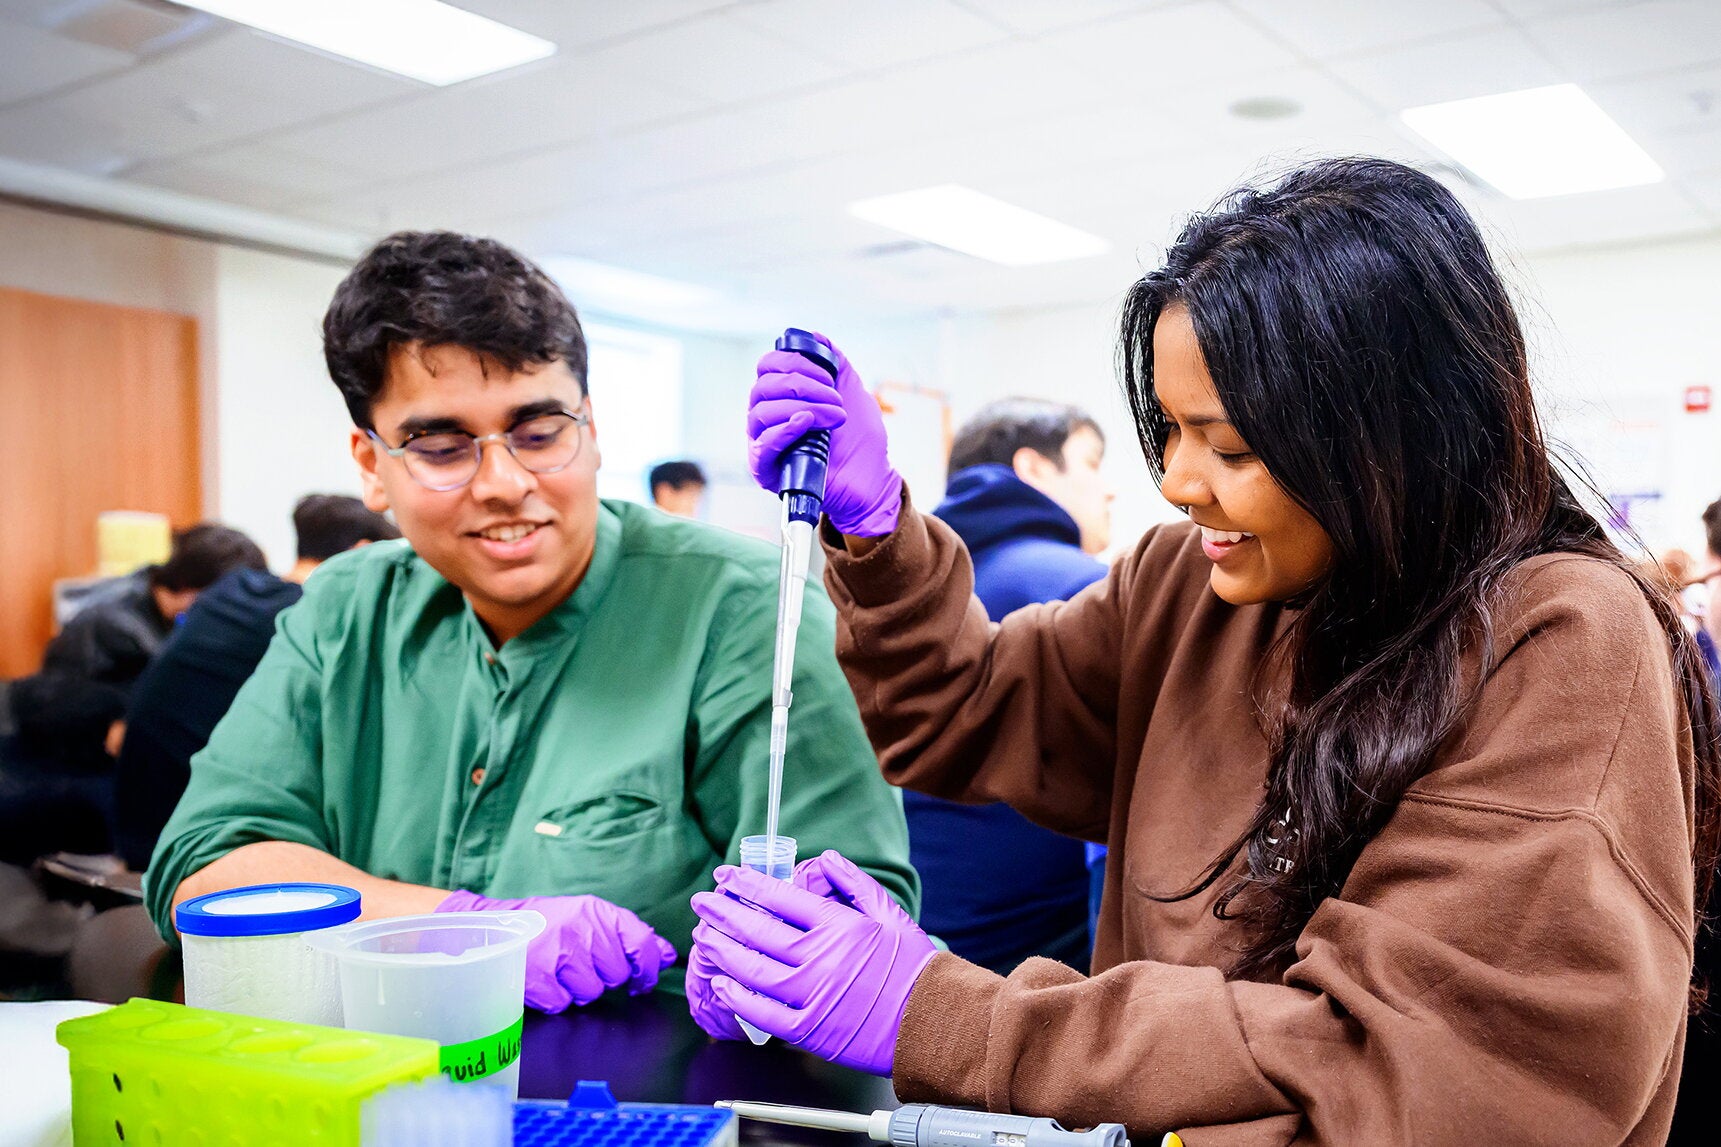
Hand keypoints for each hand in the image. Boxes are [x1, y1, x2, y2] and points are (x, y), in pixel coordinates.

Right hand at [438, 890, 676, 1013]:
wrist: (488, 927)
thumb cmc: (545, 925)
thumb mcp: (588, 919)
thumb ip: (630, 936)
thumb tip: (669, 954)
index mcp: (597, 911)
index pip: (643, 942)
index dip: (649, 968)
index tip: (643, 980)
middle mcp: (582, 928)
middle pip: (617, 974)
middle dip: (603, 978)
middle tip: (580, 967)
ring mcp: (558, 952)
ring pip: (592, 993)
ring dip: (577, 991)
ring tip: (559, 973)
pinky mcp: (538, 976)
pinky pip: (563, 1004)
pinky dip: (554, 1000)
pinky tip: (543, 982)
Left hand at [689, 850, 935, 1074]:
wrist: (932, 1020)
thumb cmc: (913, 968)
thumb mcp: (890, 914)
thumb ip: (854, 883)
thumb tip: (826, 857)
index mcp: (838, 927)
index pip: (781, 898)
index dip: (748, 884)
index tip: (726, 875)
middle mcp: (819, 958)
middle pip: (758, 931)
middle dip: (723, 912)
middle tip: (701, 902)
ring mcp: (811, 995)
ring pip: (753, 969)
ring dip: (722, 950)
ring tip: (704, 937)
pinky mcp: (808, 1030)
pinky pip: (762, 1013)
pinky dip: (738, 998)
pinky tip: (722, 983)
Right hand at [749, 334, 902, 536]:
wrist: (873, 480)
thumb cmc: (860, 441)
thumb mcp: (852, 392)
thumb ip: (835, 364)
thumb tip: (816, 337)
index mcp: (782, 396)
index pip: (768, 367)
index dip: (794, 362)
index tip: (826, 374)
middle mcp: (768, 417)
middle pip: (763, 387)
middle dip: (802, 385)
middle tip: (834, 399)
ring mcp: (765, 443)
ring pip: (761, 413)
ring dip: (803, 407)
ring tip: (834, 418)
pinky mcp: (768, 470)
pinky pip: (762, 446)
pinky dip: (783, 430)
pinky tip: (806, 423)